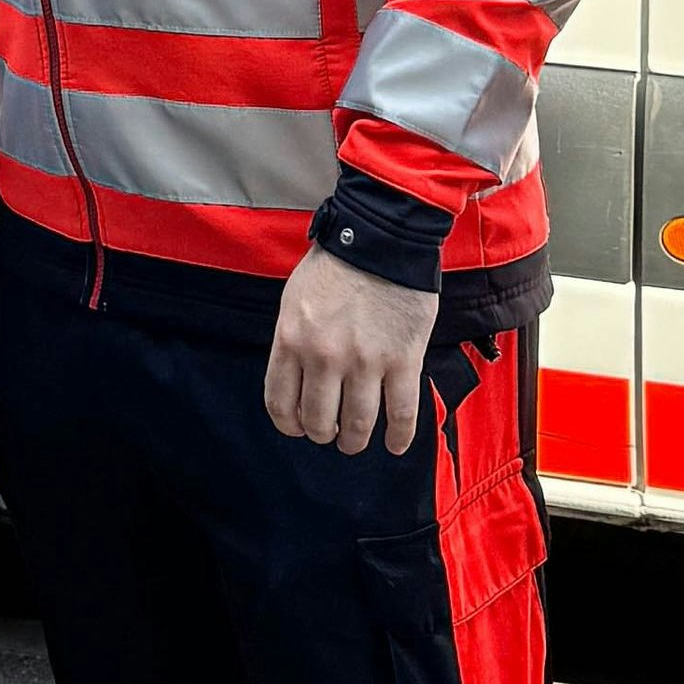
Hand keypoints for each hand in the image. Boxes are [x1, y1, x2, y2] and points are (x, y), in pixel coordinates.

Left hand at [263, 250, 437, 456]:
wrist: (382, 239)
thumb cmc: (336, 266)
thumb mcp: (294, 300)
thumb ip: (292, 342)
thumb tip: (295, 380)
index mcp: (291, 340)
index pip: (280, 403)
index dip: (289, 425)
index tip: (298, 428)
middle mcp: (324, 357)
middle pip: (318, 421)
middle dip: (322, 434)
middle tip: (329, 433)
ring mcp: (365, 361)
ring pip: (357, 424)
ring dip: (354, 440)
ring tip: (355, 441)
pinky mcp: (403, 360)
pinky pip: (401, 413)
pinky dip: (398, 437)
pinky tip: (393, 445)